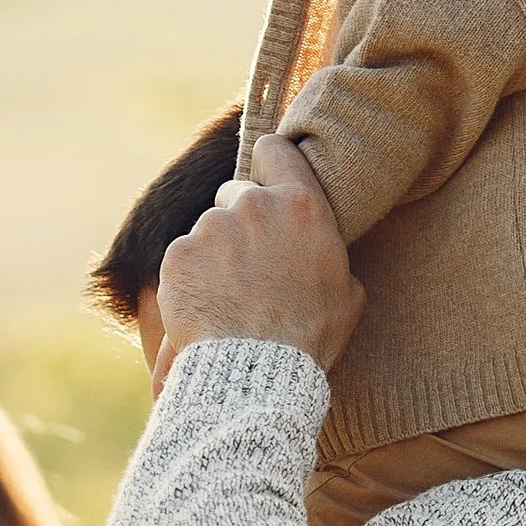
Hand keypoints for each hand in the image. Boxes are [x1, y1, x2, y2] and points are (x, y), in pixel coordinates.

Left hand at [154, 130, 362, 384]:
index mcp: (302, 206)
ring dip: (212, 256)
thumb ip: (330, 259)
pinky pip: (181, 258)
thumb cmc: (308, 340)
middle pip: (234, 194)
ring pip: (207, 231)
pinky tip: (205, 309)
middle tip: (246, 269)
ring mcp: (212, 227)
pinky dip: (188, 280)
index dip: (266, 163)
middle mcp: (254, 205)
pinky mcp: (179, 254)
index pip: (274, 151)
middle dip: (238, 223)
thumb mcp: (346, 297)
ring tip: (227, 301)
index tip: (262, 178)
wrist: (256, 374)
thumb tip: (322, 254)